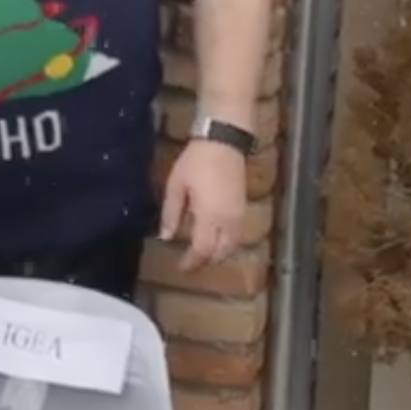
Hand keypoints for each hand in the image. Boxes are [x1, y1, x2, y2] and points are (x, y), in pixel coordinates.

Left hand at [160, 139, 246, 270]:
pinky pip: (237, 236)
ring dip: (217, 255)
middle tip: (189, 263)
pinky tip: (213, 239)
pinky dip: (226, 244)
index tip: (180, 267)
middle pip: (220, 253)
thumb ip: (171, 214)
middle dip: (205, 262)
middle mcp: (228, 221)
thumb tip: (166, 237)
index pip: (202, 250)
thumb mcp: (176, 186)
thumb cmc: (195, 162)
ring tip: (200, 254)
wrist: (224, 142)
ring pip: (232, 247)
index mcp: (210, 216)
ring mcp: (239, 215)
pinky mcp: (244, 209)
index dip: (192, 262)